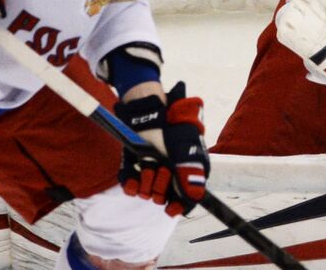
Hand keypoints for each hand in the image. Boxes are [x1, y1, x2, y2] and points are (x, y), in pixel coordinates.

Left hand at [115, 81, 209, 215]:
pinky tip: (134, 176)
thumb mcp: (186, 151)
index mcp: (185, 173)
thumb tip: (195, 197)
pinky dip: (131, 183)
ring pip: (147, 194)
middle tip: (163, 168)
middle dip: (161, 186)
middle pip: (163, 198)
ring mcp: (151, 173)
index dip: (178, 206)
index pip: (184, 200)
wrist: (151, 115)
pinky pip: (130, 188)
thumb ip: (191, 174)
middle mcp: (168, 177)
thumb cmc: (173, 130)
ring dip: (147, 180)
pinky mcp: (135, 170)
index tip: (170, 209)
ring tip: (150, 163)